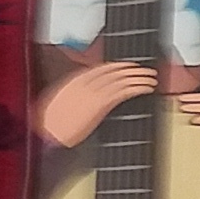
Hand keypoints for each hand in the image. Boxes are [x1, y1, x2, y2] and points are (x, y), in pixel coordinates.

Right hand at [38, 59, 156, 145]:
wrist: (48, 132)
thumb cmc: (50, 122)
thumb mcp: (58, 101)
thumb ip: (73, 92)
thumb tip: (82, 92)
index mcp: (76, 80)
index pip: (102, 68)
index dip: (118, 66)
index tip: (129, 66)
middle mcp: (87, 83)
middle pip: (115, 72)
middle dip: (132, 70)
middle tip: (145, 70)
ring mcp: (94, 93)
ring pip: (122, 80)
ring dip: (139, 78)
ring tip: (151, 79)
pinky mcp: (101, 104)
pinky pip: (123, 92)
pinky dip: (137, 88)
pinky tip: (145, 89)